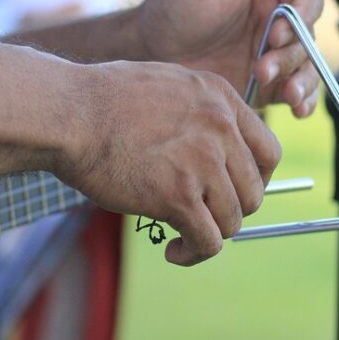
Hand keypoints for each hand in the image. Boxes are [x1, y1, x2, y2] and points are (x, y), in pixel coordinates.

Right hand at [58, 61, 280, 265]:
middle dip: (232, 210)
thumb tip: (214, 145)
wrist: (69, 113)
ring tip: (184, 235)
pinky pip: (208, 242)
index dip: (257, 179)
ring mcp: (203, 162)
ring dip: (211, 234)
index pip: (269, 151)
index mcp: (221, 98)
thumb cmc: (103, 100)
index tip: (235, 192)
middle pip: (255, 190)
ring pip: (233, 220)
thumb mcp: (167, 85)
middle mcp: (221, 128)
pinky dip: (194, 254)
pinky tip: (174, 251)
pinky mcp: (179, 196)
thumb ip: (199, 111)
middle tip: (205, 215)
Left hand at [138, 0, 323, 116]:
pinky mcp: (265, 83)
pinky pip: (294, 92)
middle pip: (309, 39)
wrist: (149, 51)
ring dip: (304, 82)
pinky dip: (302, 101)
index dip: (301, 19)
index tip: (277, 34)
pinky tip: (297, 108)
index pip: (307, 0)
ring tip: (288, 96)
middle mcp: (275, 21)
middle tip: (263, 69)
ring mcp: (271, 54)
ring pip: (307, 68)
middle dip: (293, 56)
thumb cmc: (173, 4)